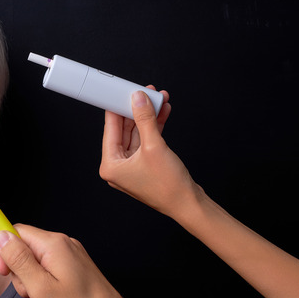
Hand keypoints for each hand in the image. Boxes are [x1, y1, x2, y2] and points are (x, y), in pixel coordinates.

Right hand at [0, 225, 142, 297]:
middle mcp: (63, 244)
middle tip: (30, 292)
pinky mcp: (74, 267)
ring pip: (35, 260)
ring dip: (31, 280)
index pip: (16, 231)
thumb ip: (18, 260)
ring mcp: (70, 255)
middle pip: (25, 246)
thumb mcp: (40, 288)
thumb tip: (0, 235)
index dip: (3, 250)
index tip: (3, 272)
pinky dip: (43, 283)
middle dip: (18, 269)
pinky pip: (48, 269)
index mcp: (54, 244)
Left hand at [99, 88, 197, 218]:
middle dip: (137, 111)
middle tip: (144, 93)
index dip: (116, 108)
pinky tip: (163, 113)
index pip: (110, 130)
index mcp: (110, 166)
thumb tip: (138, 99)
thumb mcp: (154, 146)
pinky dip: (154, 128)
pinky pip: (146, 142)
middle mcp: (118, 167)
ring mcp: (131, 167)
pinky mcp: (145, 166)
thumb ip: (144, 119)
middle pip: (124, 131)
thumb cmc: (168, 185)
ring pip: (137, 135)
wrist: (188, 204)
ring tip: (158, 99)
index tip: (119, 93)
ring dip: (148, 117)